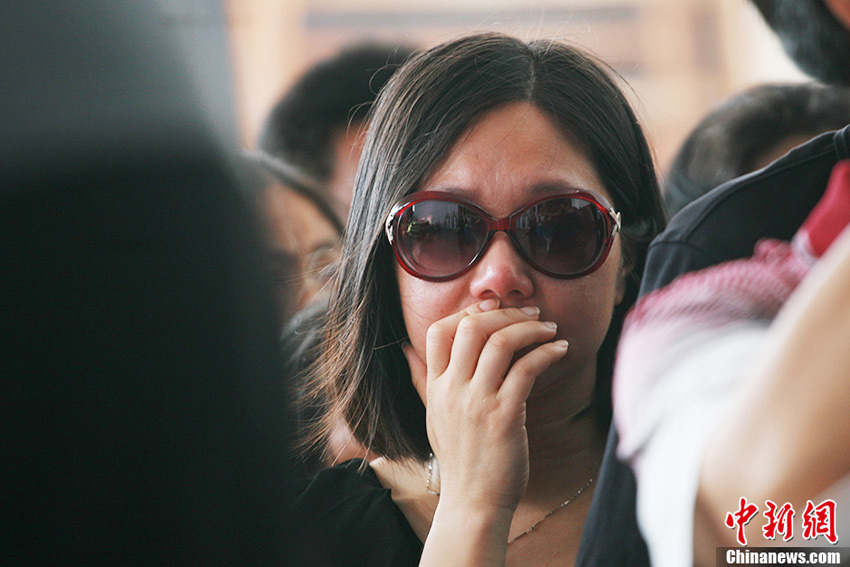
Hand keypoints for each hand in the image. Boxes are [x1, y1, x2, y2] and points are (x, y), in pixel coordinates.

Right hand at [404, 298, 567, 514]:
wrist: (473, 502)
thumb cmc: (461, 459)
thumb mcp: (433, 415)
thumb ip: (423, 379)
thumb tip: (407, 348)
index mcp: (435, 387)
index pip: (438, 331)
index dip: (467, 310)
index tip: (493, 307)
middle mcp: (452, 390)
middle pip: (471, 327)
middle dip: (504, 312)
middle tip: (530, 312)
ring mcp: (476, 402)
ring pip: (500, 342)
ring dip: (530, 328)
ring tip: (549, 328)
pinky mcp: (504, 416)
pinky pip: (526, 369)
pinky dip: (546, 353)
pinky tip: (559, 349)